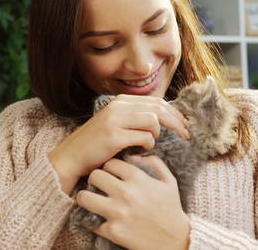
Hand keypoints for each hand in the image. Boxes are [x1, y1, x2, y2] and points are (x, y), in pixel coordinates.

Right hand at [49, 94, 189, 180]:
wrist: (71, 157)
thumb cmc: (98, 144)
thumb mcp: (117, 123)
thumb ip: (136, 117)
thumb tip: (166, 118)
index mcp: (121, 101)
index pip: (157, 101)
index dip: (175, 112)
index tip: (185, 124)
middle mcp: (118, 106)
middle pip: (159, 109)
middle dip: (177, 122)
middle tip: (186, 135)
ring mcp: (115, 120)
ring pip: (153, 121)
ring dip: (158, 134)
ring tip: (151, 143)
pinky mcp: (114, 136)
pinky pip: (144, 137)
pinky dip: (148, 145)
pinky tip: (141, 150)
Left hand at [76, 155, 190, 249]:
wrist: (175, 240)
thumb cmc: (172, 209)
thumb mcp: (169, 181)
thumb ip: (155, 163)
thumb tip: (135, 157)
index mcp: (139, 179)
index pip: (110, 163)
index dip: (109, 168)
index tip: (111, 174)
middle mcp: (126, 193)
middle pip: (94, 176)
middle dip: (96, 180)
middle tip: (99, 186)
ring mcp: (118, 213)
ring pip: (84, 197)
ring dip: (86, 198)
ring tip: (91, 201)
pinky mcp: (113, 231)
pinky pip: (91, 222)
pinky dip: (94, 222)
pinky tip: (101, 221)